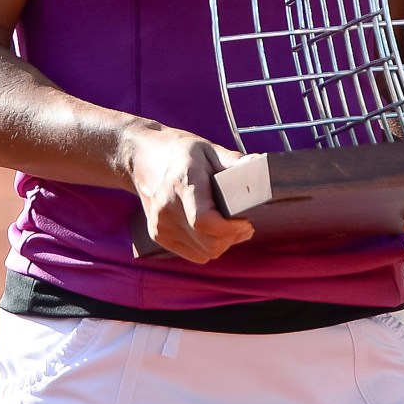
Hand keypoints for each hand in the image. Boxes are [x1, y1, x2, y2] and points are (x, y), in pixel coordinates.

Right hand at [124, 123, 253, 264]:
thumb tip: (259, 164)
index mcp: (182, 184)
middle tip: (245, 225)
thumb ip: (234, 162)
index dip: (230, 229)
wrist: (144, 158)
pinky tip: (214, 230)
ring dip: (222, 244)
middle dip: (232, 238)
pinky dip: (207, 247)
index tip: (246, 221)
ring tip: (231, 227)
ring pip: (203, 254)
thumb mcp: (209, 150)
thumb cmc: (182, 152)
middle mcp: (167, 208)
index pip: (204, 221)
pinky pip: (193, 254)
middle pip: (207, 243)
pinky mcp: (158, 236)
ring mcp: (160, 225)